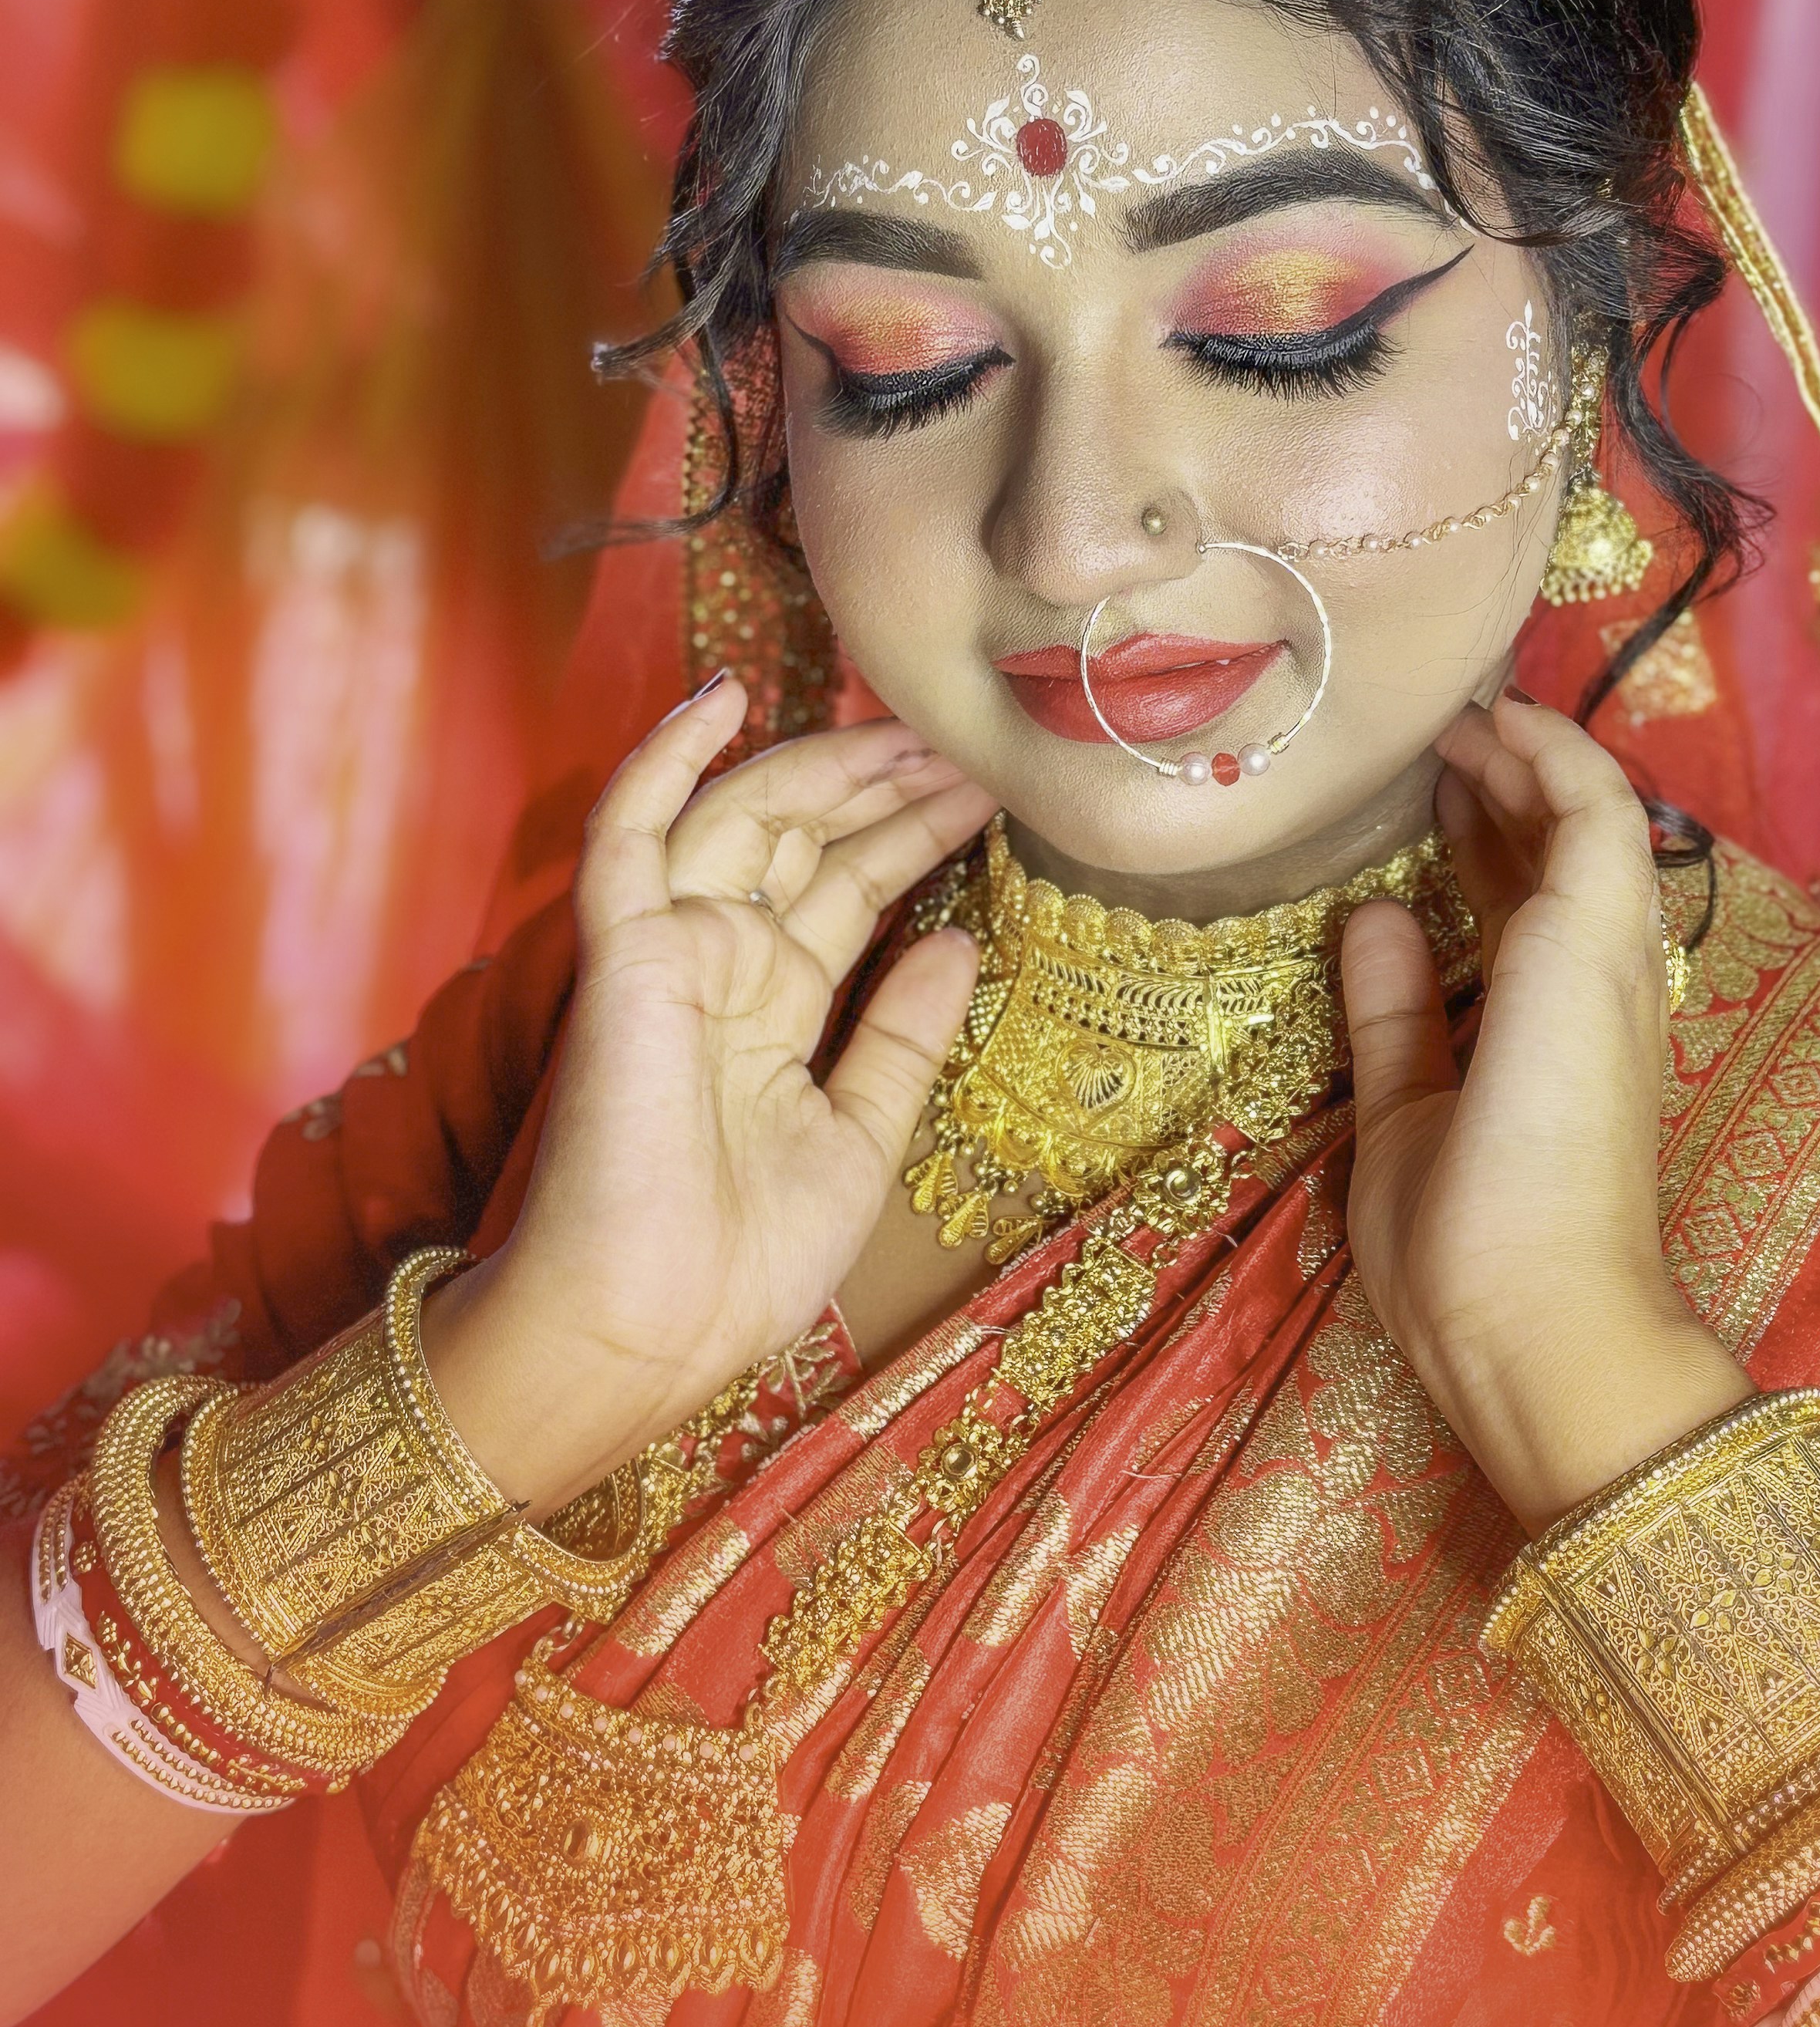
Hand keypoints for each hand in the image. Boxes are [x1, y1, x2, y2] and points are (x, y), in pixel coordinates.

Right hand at [426, 677, 994, 1511]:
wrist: (649, 1330)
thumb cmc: (740, 1264)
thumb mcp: (859, 1138)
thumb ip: (903, 1037)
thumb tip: (958, 940)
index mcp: (773, 1012)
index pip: (850, 891)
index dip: (913, 836)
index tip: (990, 793)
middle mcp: (723, 968)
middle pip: (810, 842)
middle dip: (887, 788)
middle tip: (971, 742)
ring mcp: (671, 953)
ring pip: (746, 819)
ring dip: (825, 765)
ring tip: (911, 727)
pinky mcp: (623, 955)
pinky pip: (630, 834)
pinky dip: (667, 760)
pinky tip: (722, 696)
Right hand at [1340, 691, 1748, 1529]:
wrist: (1557, 1353)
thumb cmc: (1481, 1233)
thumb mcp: (1409, 1117)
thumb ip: (1392, 1007)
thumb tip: (1373, 916)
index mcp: (1577, 965)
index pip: (1589, 806)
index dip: (1534, 745)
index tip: (1462, 713)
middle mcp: (1609, 982)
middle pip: (1590, 840)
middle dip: (1521, 777)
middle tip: (1434, 742)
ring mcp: (1608, 1028)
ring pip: (1579, 896)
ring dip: (1521, 835)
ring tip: (1439, 796)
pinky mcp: (1589, 1076)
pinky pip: (1564, 951)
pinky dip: (1517, 903)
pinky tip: (1450, 903)